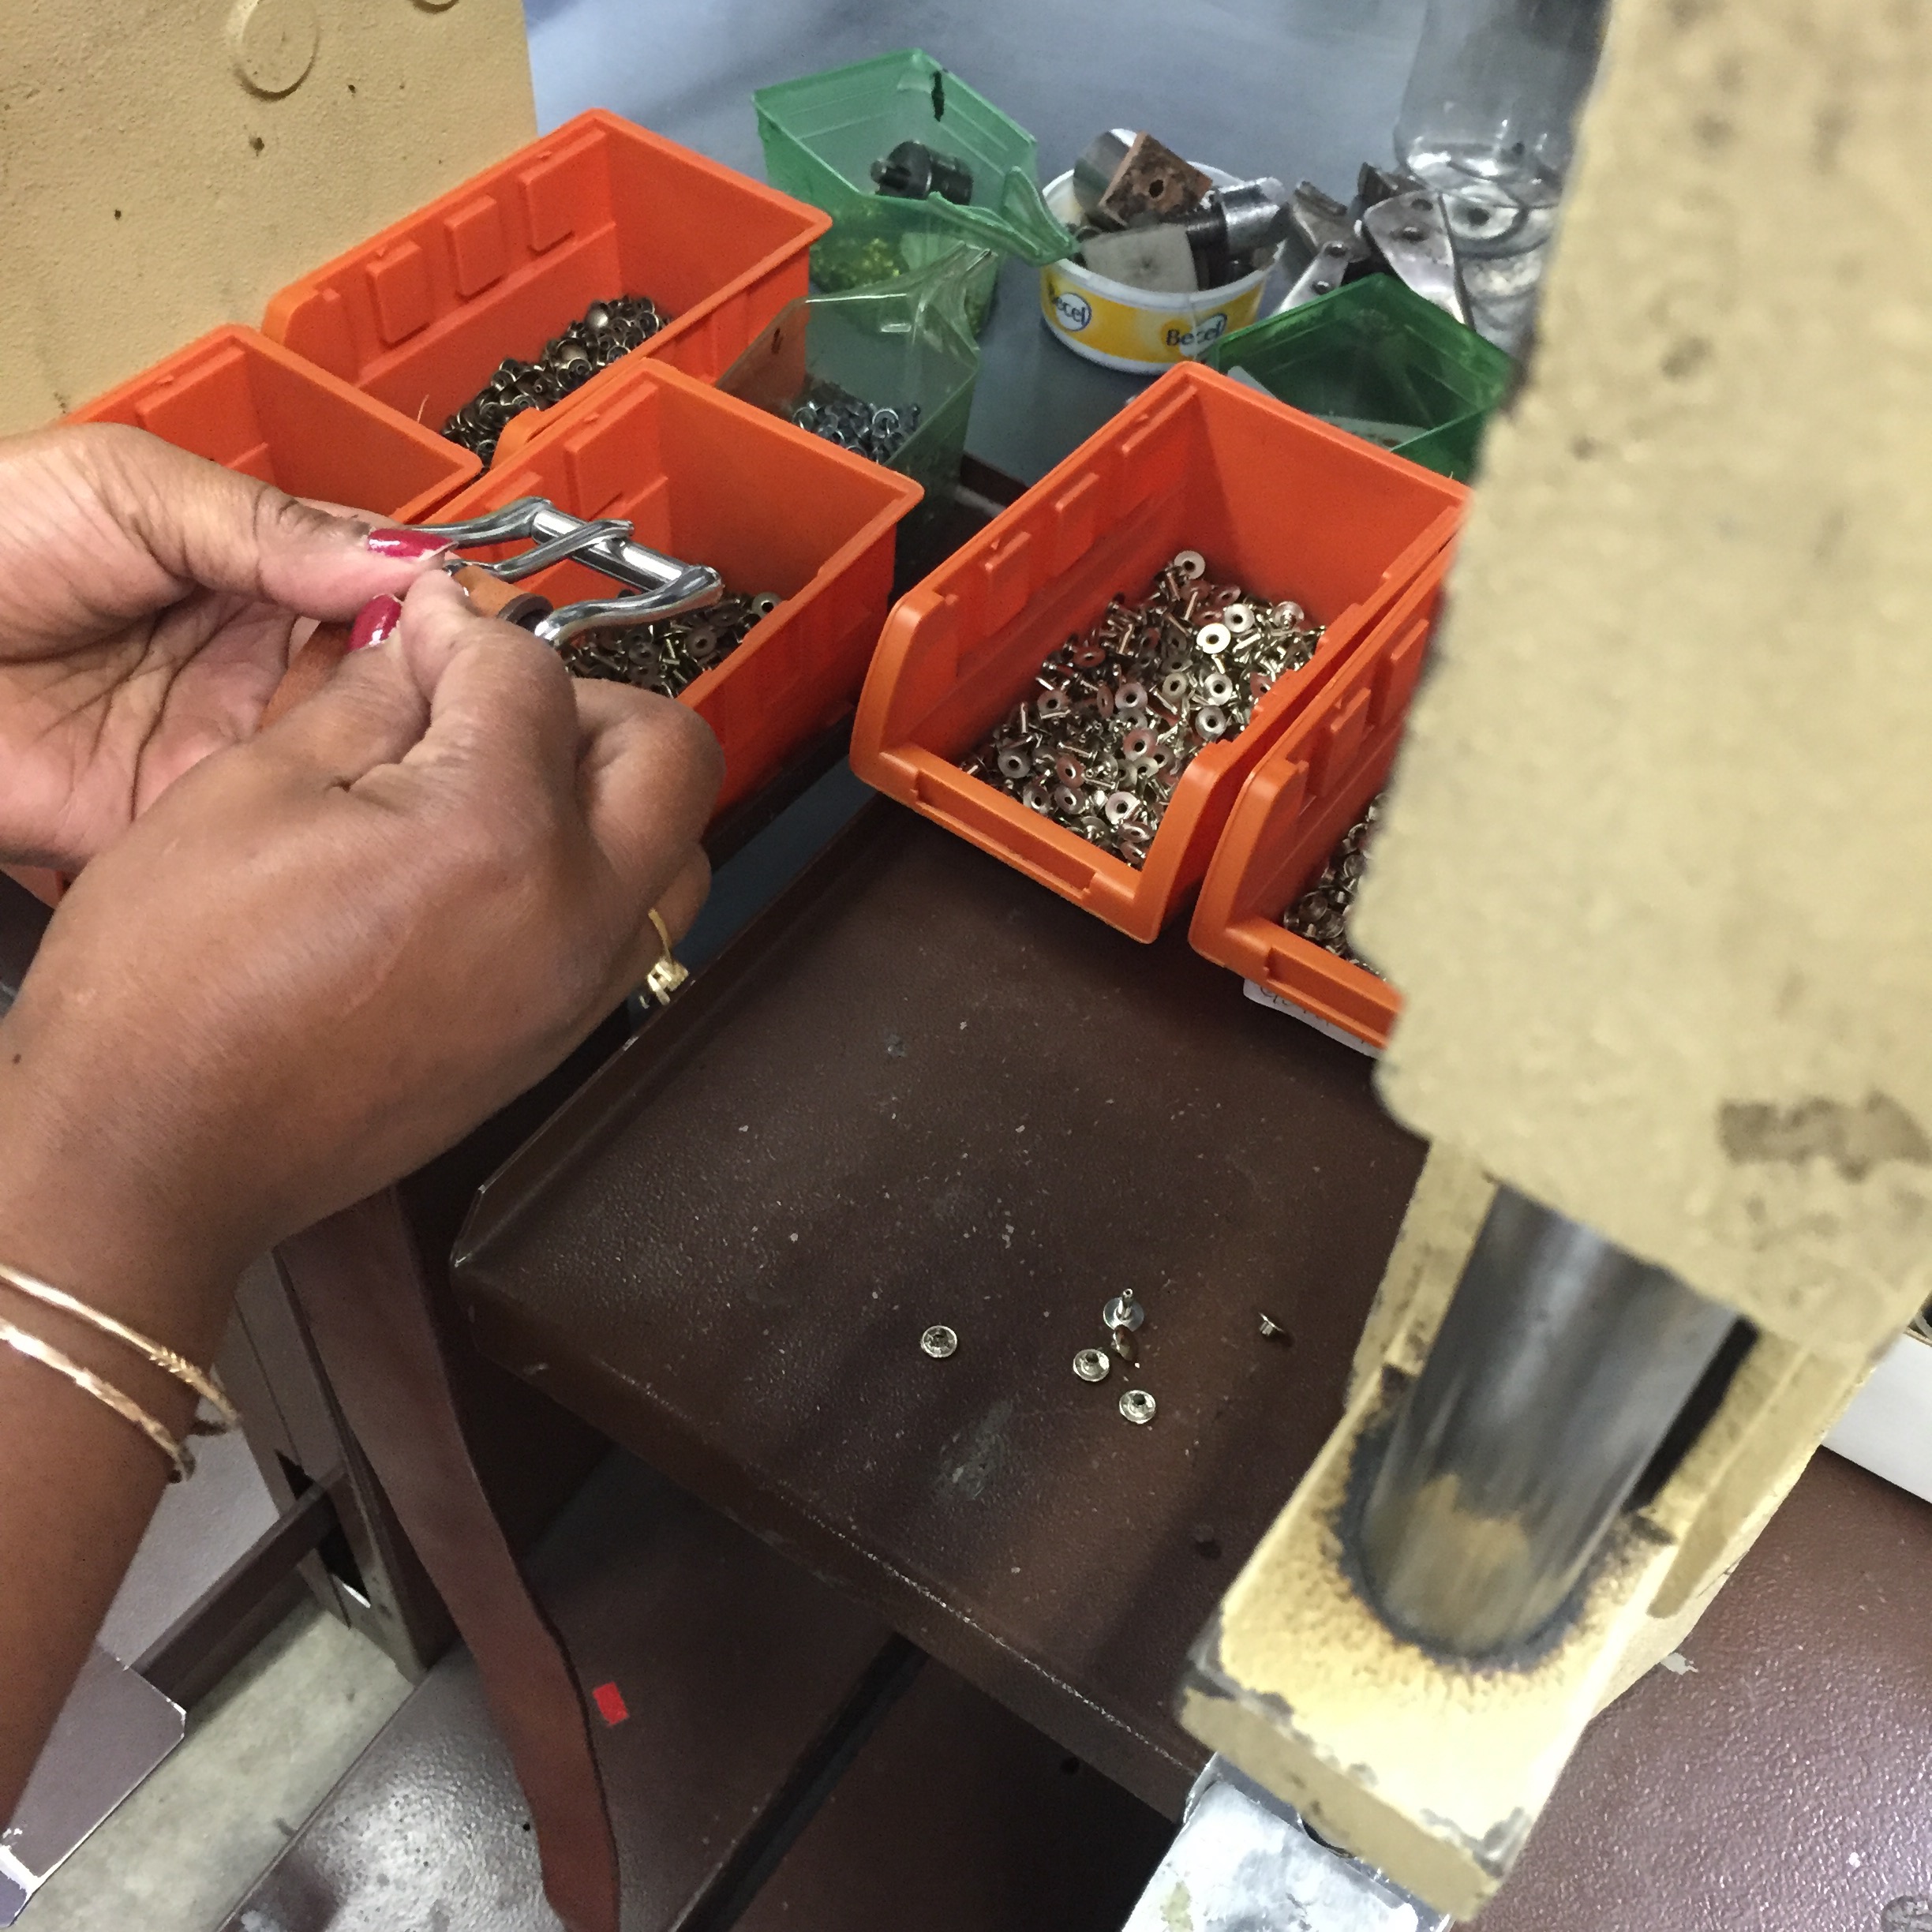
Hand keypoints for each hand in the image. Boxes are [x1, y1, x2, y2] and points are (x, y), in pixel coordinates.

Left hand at [0, 423, 459, 869]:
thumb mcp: (128, 487)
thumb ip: (268, 525)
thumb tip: (408, 555)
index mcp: (252, 567)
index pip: (382, 585)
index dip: (445, 599)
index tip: (498, 615)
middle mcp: (258, 658)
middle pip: (390, 677)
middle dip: (448, 682)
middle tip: (499, 686)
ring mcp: (231, 742)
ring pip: (357, 753)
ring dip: (406, 747)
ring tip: (456, 737)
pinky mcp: (191, 816)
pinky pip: (285, 824)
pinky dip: (337, 814)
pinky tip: (378, 792)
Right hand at [0, 568, 720, 1273]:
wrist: (159, 1149)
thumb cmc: (172, 992)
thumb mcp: (253, 786)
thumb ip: (371, 695)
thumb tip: (426, 643)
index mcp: (497, 833)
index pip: (533, 673)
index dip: (463, 631)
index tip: (423, 631)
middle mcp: (573, 914)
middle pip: (668, 751)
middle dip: (589, 700)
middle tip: (494, 700)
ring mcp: (581, 987)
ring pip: (676, 848)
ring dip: (614, 793)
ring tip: (505, 782)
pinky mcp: (564, 1038)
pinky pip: (635, 928)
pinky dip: (598, 873)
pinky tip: (500, 863)